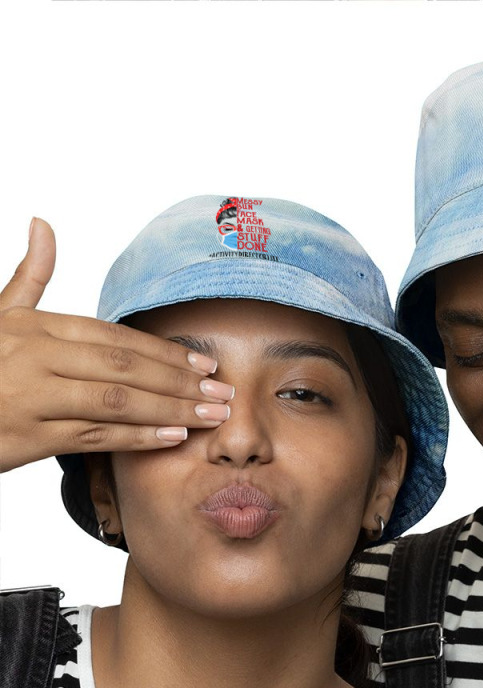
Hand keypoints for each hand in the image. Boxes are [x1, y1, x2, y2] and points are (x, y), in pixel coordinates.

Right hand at [0, 218, 234, 471]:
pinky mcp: (27, 438)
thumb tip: (43, 223)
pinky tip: (173, 437)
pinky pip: (93, 437)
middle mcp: (37, 358)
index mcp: (36, 326)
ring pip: (117, 403)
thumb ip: (29, 275)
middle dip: (180, 381)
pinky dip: (137, 438)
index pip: (116, 337)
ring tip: (211, 415)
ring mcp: (33, 398)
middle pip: (125, 368)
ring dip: (171, 410)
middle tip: (224, 392)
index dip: (165, 351)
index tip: (205, 362)